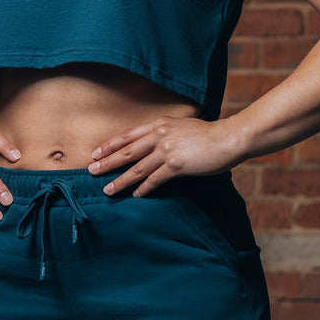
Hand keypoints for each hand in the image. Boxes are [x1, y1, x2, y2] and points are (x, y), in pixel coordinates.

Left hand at [88, 116, 240, 195]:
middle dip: (107, 162)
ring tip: (108, 190)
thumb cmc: (209, 134)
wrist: (228, 138)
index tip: (96, 152)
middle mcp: (160, 135)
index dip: (110, 144)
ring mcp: (167, 150)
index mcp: (160, 124)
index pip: (128, 135)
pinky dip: (144, 188)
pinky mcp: (176, 165)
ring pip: (137, 168)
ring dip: (121, 180)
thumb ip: (166, 133)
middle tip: (91, 171)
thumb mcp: (182, 126)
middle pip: (127, 151)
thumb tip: (154, 146)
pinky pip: (154, 179)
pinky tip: (136, 195)